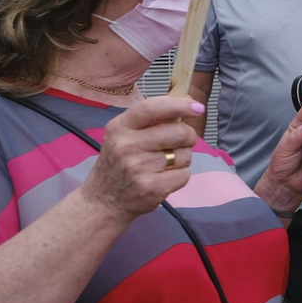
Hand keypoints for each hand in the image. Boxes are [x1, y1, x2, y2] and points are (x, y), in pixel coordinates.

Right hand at [79, 95, 204, 220]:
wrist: (103, 201)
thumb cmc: (120, 162)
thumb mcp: (125, 135)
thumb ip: (153, 118)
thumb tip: (189, 101)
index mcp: (120, 127)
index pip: (152, 108)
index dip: (179, 105)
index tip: (197, 107)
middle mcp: (126, 146)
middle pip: (179, 132)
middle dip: (187, 136)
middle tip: (178, 143)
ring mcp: (138, 168)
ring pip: (185, 155)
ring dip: (182, 158)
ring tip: (163, 164)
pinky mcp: (151, 188)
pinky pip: (184, 174)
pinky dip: (180, 176)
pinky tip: (163, 178)